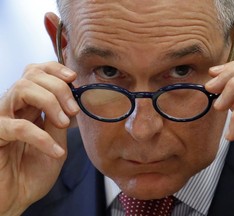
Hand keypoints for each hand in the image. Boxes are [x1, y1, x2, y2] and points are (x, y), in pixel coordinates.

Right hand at [0, 62, 78, 214]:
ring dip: (50, 102)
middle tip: (73, 110)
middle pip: (31, 76)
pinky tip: (56, 151)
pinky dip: (42, 137)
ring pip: (21, 89)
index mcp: (29, 107)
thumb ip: (60, 120)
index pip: (36, 73)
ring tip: (64, 123)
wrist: (18, 198)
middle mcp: (14, 108)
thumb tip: (72, 100)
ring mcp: (2, 119)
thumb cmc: (34, 171)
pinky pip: (18, 127)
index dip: (54, 69)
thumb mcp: (57, 142)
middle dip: (58, 87)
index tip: (73, 78)